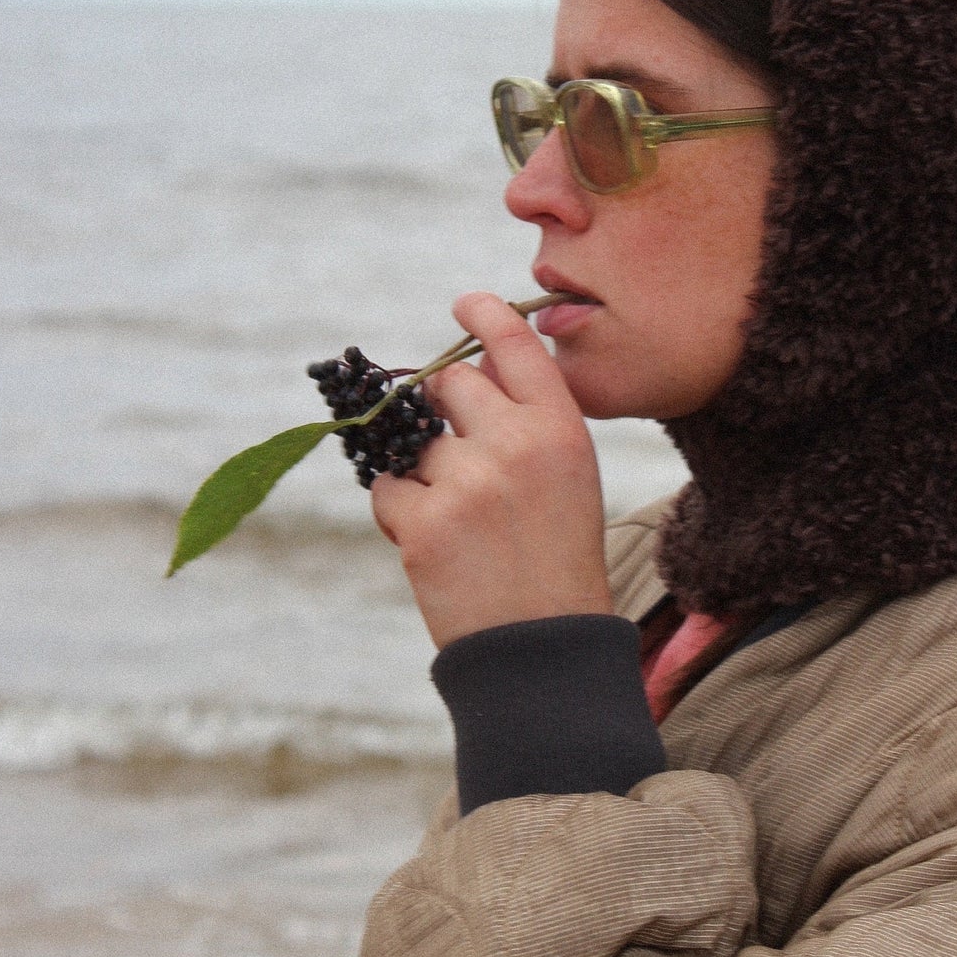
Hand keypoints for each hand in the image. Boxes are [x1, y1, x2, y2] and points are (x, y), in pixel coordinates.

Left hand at [370, 292, 612, 647]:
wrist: (542, 652)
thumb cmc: (556, 562)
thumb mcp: (569, 479)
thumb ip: (528, 421)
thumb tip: (474, 365)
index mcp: (560, 429)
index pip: (514, 345)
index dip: (484, 316)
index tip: (463, 304)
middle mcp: (515, 444)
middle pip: (447, 383)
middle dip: (439, 408)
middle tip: (457, 456)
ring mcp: (466, 481)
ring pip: (413, 443)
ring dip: (422, 474)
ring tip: (461, 526)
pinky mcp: (423, 522)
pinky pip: (387, 490)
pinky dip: (401, 515)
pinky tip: (439, 549)